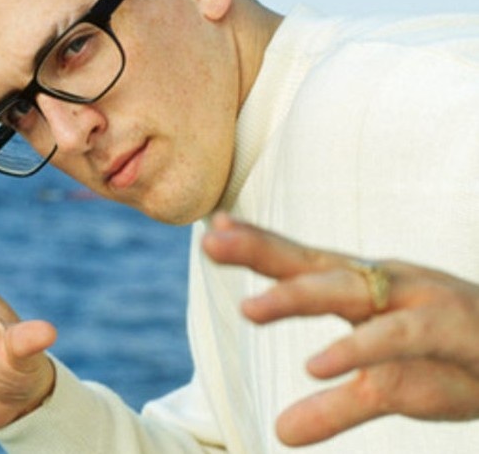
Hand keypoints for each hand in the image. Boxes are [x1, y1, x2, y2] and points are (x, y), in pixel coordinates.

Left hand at [202, 213, 478, 445]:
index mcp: (365, 287)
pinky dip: (356, 350)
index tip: (213, 228)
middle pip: (311, 264)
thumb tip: (281, 432)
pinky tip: (316, 364)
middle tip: (212, 242)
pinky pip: (394, 341)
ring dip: (297, 298)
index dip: (257, 243)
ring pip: (348, 293)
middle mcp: (384, 285)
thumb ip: (332, 399)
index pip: (301, 259)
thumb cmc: (447, 357)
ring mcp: (413, 304)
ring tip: (248, 310)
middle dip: (260, 250)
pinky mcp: (444, 335)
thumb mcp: (383, 376)